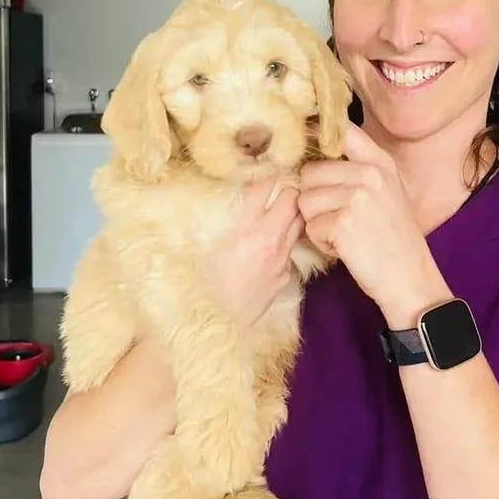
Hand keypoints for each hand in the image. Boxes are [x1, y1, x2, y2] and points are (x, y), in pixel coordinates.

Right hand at [204, 177, 304, 327]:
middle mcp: (270, 241)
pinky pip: (291, 250)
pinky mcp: (285, 276)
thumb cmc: (199, 283)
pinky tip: (273, 243)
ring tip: (280, 209)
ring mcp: (281, 259)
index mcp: (247, 228)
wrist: (213, 326)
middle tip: (277, 187)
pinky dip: (286, 241)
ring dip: (291, 213)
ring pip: (299, 223)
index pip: (266, 187)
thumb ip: (224, 218)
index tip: (261, 172)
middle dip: (286, 189)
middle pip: (292, 200)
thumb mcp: (204, 243)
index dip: (264, 175)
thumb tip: (237, 196)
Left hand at [298, 124, 450, 327]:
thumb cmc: (393, 238)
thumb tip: (312, 154)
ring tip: (343, 233)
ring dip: (316, 223)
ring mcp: (356, 198)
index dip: (318, 134)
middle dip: (314, 198)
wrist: (410, 278)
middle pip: (310, 173)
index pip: (343, 131)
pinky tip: (344, 247)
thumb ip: (357, 168)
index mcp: (380, 162)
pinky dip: (321, 242)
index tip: (307, 139)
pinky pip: (310, 227)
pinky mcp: (342, 224)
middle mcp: (370, 174)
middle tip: (338, 218)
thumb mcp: (386, 191)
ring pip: (305, 201)